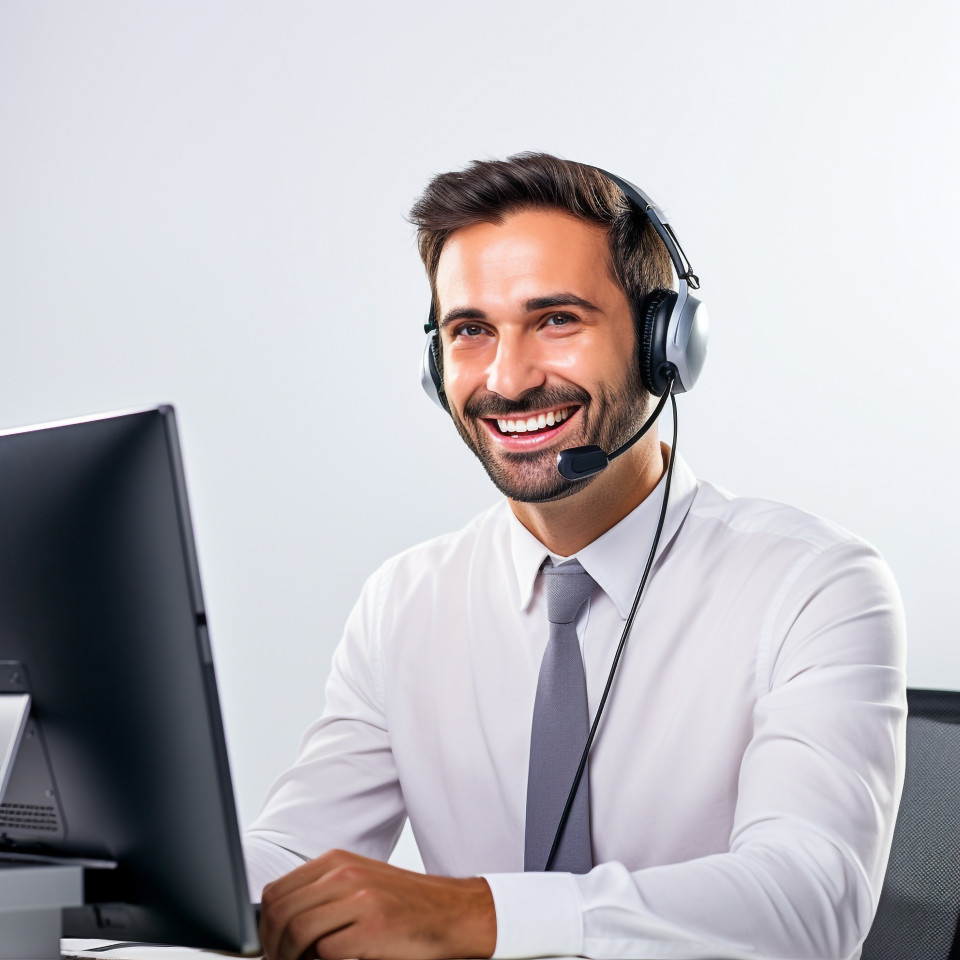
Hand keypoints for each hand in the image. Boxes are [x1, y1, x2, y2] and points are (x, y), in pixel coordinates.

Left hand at [258, 848, 496, 959]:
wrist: (449, 911)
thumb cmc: (400, 904)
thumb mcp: (357, 884)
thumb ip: (320, 894)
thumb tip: (275, 922)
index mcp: (336, 861)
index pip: (277, 891)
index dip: (264, 925)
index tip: (266, 946)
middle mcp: (345, 873)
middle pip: (281, 911)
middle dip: (271, 946)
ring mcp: (360, 898)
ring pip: (298, 931)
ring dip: (290, 958)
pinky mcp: (373, 927)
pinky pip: (326, 951)